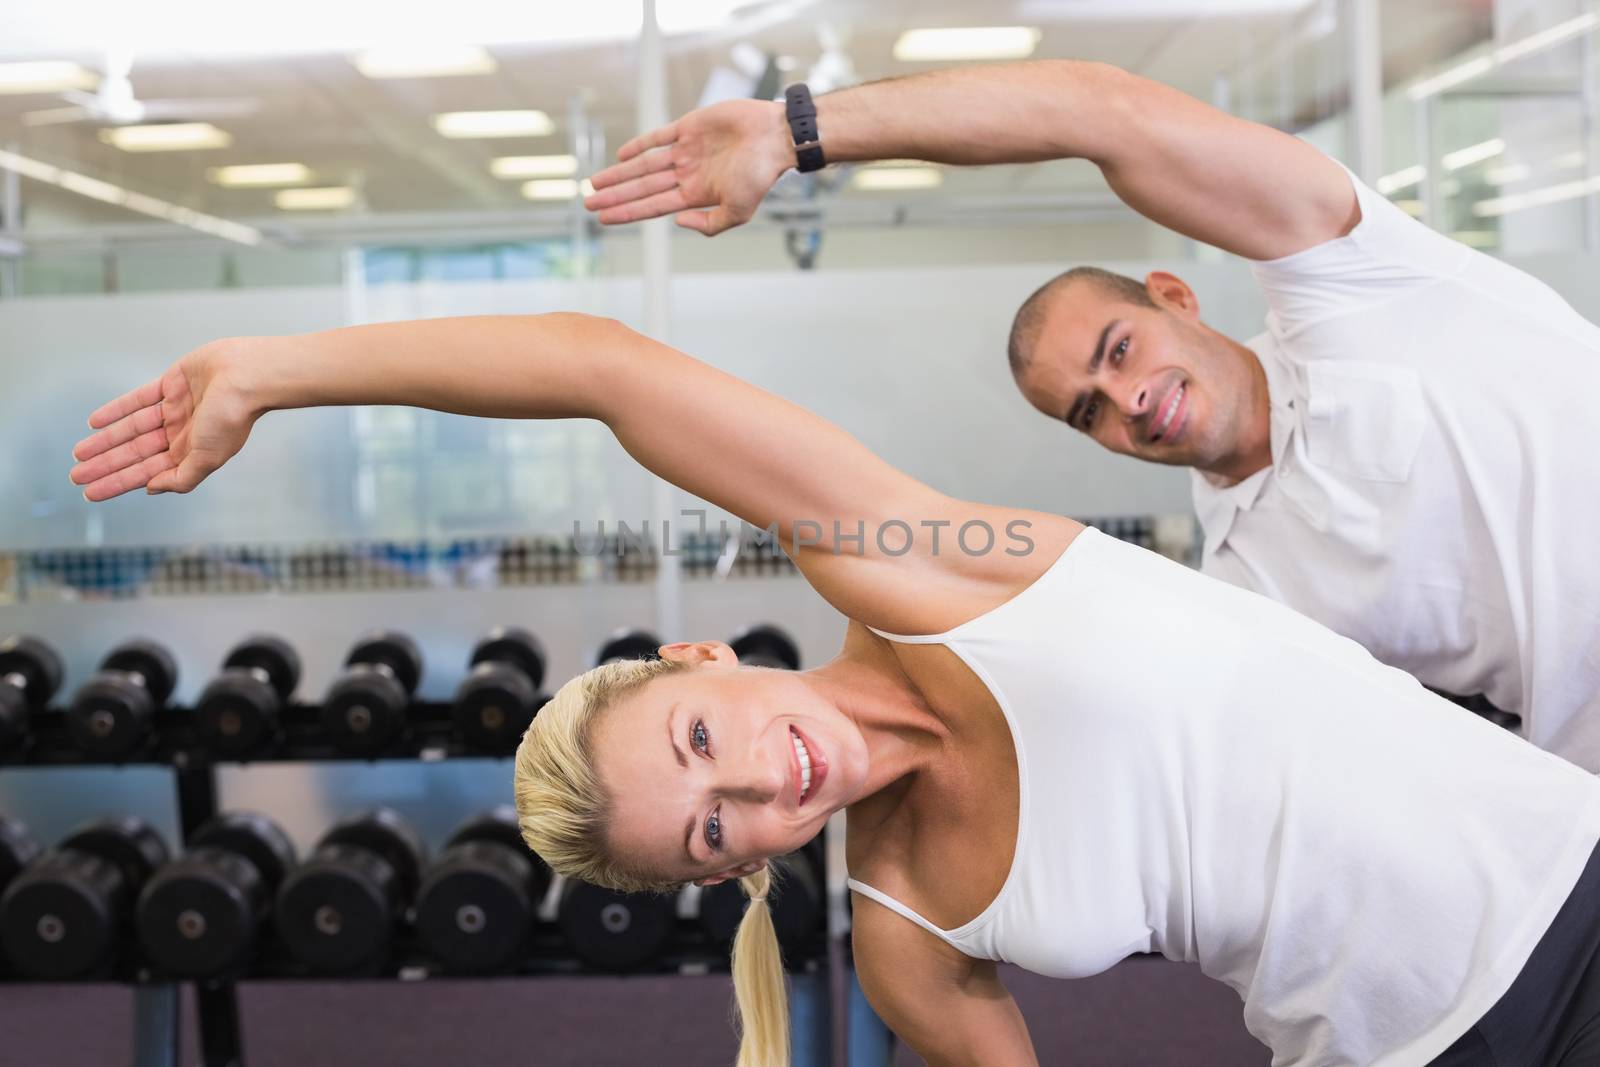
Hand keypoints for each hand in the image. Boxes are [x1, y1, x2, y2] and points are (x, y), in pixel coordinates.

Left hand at [70, 339, 261, 500]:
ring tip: (79, 453)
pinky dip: (117, 410)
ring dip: (105, 441)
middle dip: (105, 465)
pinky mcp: (171, 385)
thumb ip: (181, 478)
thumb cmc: (232, 419)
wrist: (246, 377)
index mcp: (191, 454)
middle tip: (76, 476)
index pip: (146, 472)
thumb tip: (151, 488)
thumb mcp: (207, 459)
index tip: (91, 493)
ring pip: (131, 429)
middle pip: (134, 453)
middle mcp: (181, 434)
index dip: (117, 482)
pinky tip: (95, 421)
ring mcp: (175, 410)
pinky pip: (138, 400)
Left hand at [585, 99, 792, 235]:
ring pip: (644, 165)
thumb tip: (676, 222)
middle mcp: (687, 174)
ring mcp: (686, 150)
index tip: (603, 218)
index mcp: (696, 195)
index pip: (652, 206)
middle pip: (641, 187)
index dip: (626, 212)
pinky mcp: (689, 126)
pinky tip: (621, 154)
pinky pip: (658, 137)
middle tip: (588, 202)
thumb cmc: (761, 176)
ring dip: (619, 174)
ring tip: (595, 182)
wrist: (774, 137)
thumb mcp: (739, 212)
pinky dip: (639, 145)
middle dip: (614, 195)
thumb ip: (710, 225)